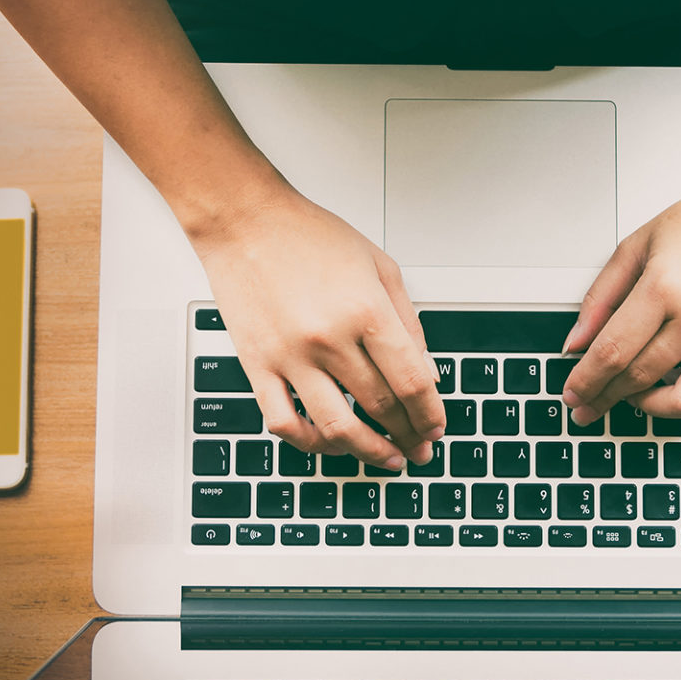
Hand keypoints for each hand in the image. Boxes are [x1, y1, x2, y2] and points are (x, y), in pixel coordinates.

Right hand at [193, 190, 444, 468]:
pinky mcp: (258, 366)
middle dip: (408, 434)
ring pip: (336, 427)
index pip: (413, 382)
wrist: (245, 221)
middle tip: (420, 447)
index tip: (436, 428)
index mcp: (366, 311)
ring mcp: (290, 357)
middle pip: (381, 406)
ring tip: (386, 458)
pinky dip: (310, 443)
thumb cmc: (310, 236)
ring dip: (368, 451)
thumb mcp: (380, 266)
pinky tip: (329, 444)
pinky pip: (284, 423)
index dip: (430, 414)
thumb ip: (409, 322)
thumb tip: (427, 373)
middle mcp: (329, 338)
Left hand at [560, 166, 680, 423]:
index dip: (586, 381)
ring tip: (638, 398)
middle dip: (607, 398)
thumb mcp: (640, 243)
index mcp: (665, 286)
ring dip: (653, 409)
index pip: (612, 353)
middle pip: (641, 378)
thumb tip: (576, 343)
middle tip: (592, 404)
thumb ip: (601, 297)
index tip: (574, 395)